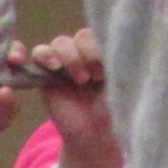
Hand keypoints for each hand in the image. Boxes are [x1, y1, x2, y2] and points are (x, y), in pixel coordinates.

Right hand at [25, 28, 122, 167]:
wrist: (95, 135)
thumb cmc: (114, 110)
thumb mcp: (123, 84)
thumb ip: (122, 62)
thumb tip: (128, 39)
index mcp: (105, 51)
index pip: (101, 33)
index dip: (101, 47)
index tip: (108, 70)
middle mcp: (84, 53)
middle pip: (80, 36)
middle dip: (88, 53)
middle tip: (96, 77)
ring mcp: (64, 61)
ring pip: (61, 42)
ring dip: (70, 57)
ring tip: (80, 79)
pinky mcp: (46, 72)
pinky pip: (39, 53)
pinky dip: (45, 55)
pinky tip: (54, 67)